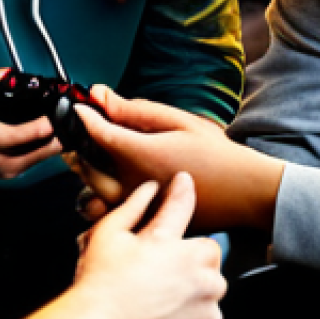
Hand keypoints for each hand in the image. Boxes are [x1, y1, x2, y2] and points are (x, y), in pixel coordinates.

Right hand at [73, 173, 225, 318]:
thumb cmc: (101, 283)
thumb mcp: (110, 234)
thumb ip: (134, 207)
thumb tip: (148, 189)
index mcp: (181, 250)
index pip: (186, 210)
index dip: (181, 192)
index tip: (182, 182)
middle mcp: (201, 283)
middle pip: (208, 261)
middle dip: (189, 261)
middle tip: (157, 267)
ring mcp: (201, 318)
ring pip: (207, 300)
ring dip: (190, 298)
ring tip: (154, 299)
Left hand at [74, 87, 284, 231]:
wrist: (243, 192)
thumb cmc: (214, 153)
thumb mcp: (177, 120)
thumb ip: (133, 110)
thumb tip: (100, 95)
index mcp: (139, 155)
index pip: (95, 133)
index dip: (83, 117)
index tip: (80, 107)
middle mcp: (132, 184)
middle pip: (85, 166)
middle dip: (76, 146)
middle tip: (79, 132)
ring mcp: (137, 208)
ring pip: (90, 194)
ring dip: (84, 174)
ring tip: (90, 158)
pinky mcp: (145, 223)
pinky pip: (108, 215)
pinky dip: (99, 199)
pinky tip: (110, 184)